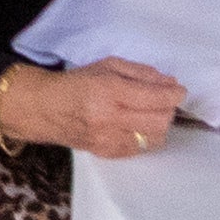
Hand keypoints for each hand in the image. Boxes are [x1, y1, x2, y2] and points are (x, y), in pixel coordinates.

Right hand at [0, 57, 185, 159]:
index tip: (178, 90)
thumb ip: (140, 73)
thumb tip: (169, 84)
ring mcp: (108, 138)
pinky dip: (145, 136)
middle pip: (161, 120)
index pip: (155, 97)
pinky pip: (142, 148)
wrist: (41, 108)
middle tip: (161, 101)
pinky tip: (134, 125)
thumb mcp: (105, 67)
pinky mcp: (107, 152)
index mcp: (107, 91)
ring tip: (148, 114)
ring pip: (156, 137)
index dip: (174, 94)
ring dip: (158, 124)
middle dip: (167, 109)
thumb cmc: (74, 83)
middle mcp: (109, 117)